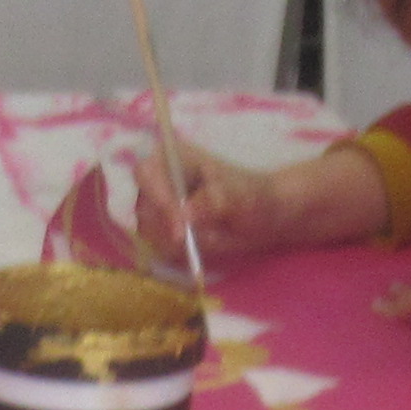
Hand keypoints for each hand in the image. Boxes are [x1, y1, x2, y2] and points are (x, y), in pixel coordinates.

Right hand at [125, 134, 388, 274]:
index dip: (157, 198)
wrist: (267, 217)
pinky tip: (209, 243)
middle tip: (208, 238)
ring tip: (217, 235)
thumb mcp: (243, 197)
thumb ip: (215, 201)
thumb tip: (185, 215)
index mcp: (173, 155)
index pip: (146, 173)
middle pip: (143, 207)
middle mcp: (158, 179)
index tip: (181, 228)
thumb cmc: (256, 196)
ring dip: (183, 243)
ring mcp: (156, 206)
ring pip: (150, 233)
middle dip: (173, 229)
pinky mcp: (161, 231)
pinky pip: (159, 249)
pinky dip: (183, 253)